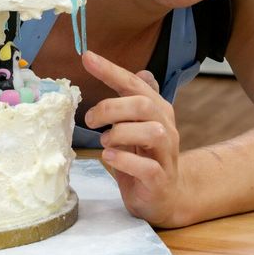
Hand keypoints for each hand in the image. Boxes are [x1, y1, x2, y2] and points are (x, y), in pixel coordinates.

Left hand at [82, 50, 185, 227]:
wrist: (165, 197)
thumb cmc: (144, 158)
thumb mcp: (137, 126)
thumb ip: (134, 101)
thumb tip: (141, 71)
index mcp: (157, 111)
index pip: (135, 84)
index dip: (111, 70)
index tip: (87, 58)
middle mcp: (166, 129)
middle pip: (145, 105)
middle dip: (112, 107)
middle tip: (90, 119)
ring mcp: (166, 155)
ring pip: (152, 132)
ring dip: (120, 133)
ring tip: (105, 141)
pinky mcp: (160, 180)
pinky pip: (147, 167)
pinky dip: (124, 160)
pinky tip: (109, 156)